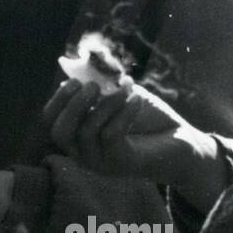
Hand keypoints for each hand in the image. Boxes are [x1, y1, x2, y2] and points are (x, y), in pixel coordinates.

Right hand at [39, 78, 207, 186]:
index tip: (74, 81)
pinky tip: (137, 100)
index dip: (57, 101)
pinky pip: (111, 135)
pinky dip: (123, 113)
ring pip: (87, 131)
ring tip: (126, 88)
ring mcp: (101, 162)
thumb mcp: (118, 95)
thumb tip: (70, 68)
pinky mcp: (121, 164)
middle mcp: (83, 153)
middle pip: (60, 132)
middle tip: (94, 86)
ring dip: (106, 104)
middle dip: (73, 105)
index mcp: (78, 136)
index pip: (51, 123)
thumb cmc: (147, 117)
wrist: (181, 140)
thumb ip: (97, 84)